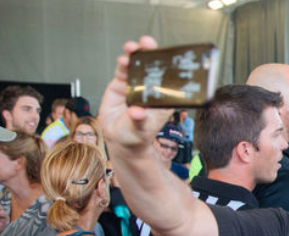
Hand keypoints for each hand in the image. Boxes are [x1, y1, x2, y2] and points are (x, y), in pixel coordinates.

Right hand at [98, 36, 172, 157]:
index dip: (168, 66)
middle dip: (151, 53)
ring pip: (137, 65)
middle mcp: (150, 89)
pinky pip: (123, 71)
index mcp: (162, 99)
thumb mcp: (140, 130)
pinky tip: (122, 59)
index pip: (168, 79)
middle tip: (148, 44)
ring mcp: (136, 85)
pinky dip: (122, 63)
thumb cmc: (136, 135)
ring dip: (135, 54)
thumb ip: (139, 121)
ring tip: (132, 48)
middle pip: (153, 67)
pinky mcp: (122, 84)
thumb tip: (137, 112)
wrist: (119, 138)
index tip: (167, 56)